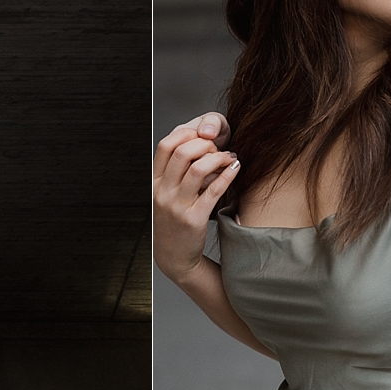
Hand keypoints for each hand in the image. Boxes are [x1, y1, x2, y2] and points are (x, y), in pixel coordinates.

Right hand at [152, 118, 239, 281]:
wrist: (173, 256)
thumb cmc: (173, 222)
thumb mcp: (164, 196)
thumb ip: (173, 173)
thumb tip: (193, 145)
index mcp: (155, 183)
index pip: (165, 145)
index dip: (185, 133)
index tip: (200, 135)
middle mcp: (163, 192)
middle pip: (182, 152)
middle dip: (204, 143)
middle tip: (217, 147)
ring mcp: (177, 206)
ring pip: (198, 169)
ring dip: (218, 157)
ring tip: (228, 158)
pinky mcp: (194, 219)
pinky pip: (214, 190)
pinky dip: (228, 175)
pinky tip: (236, 168)